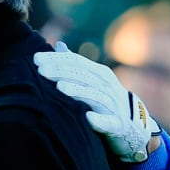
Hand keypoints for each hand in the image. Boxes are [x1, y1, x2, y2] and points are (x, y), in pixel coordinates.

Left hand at [34, 41, 161, 162]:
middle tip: (41, 71)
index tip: (35, 59)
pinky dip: (99, 120)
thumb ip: (76, 63)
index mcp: (99, 73)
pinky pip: (108, 122)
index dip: (56, 60)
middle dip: (61, 72)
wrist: (134, 124)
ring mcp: (113, 105)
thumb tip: (58, 45)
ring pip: (94, 96)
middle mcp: (107, 86)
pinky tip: (87, 118)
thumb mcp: (92, 78)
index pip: (76, 62)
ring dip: (77, 91)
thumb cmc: (105, 98)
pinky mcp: (117, 124)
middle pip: (82, 76)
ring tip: (60, 88)